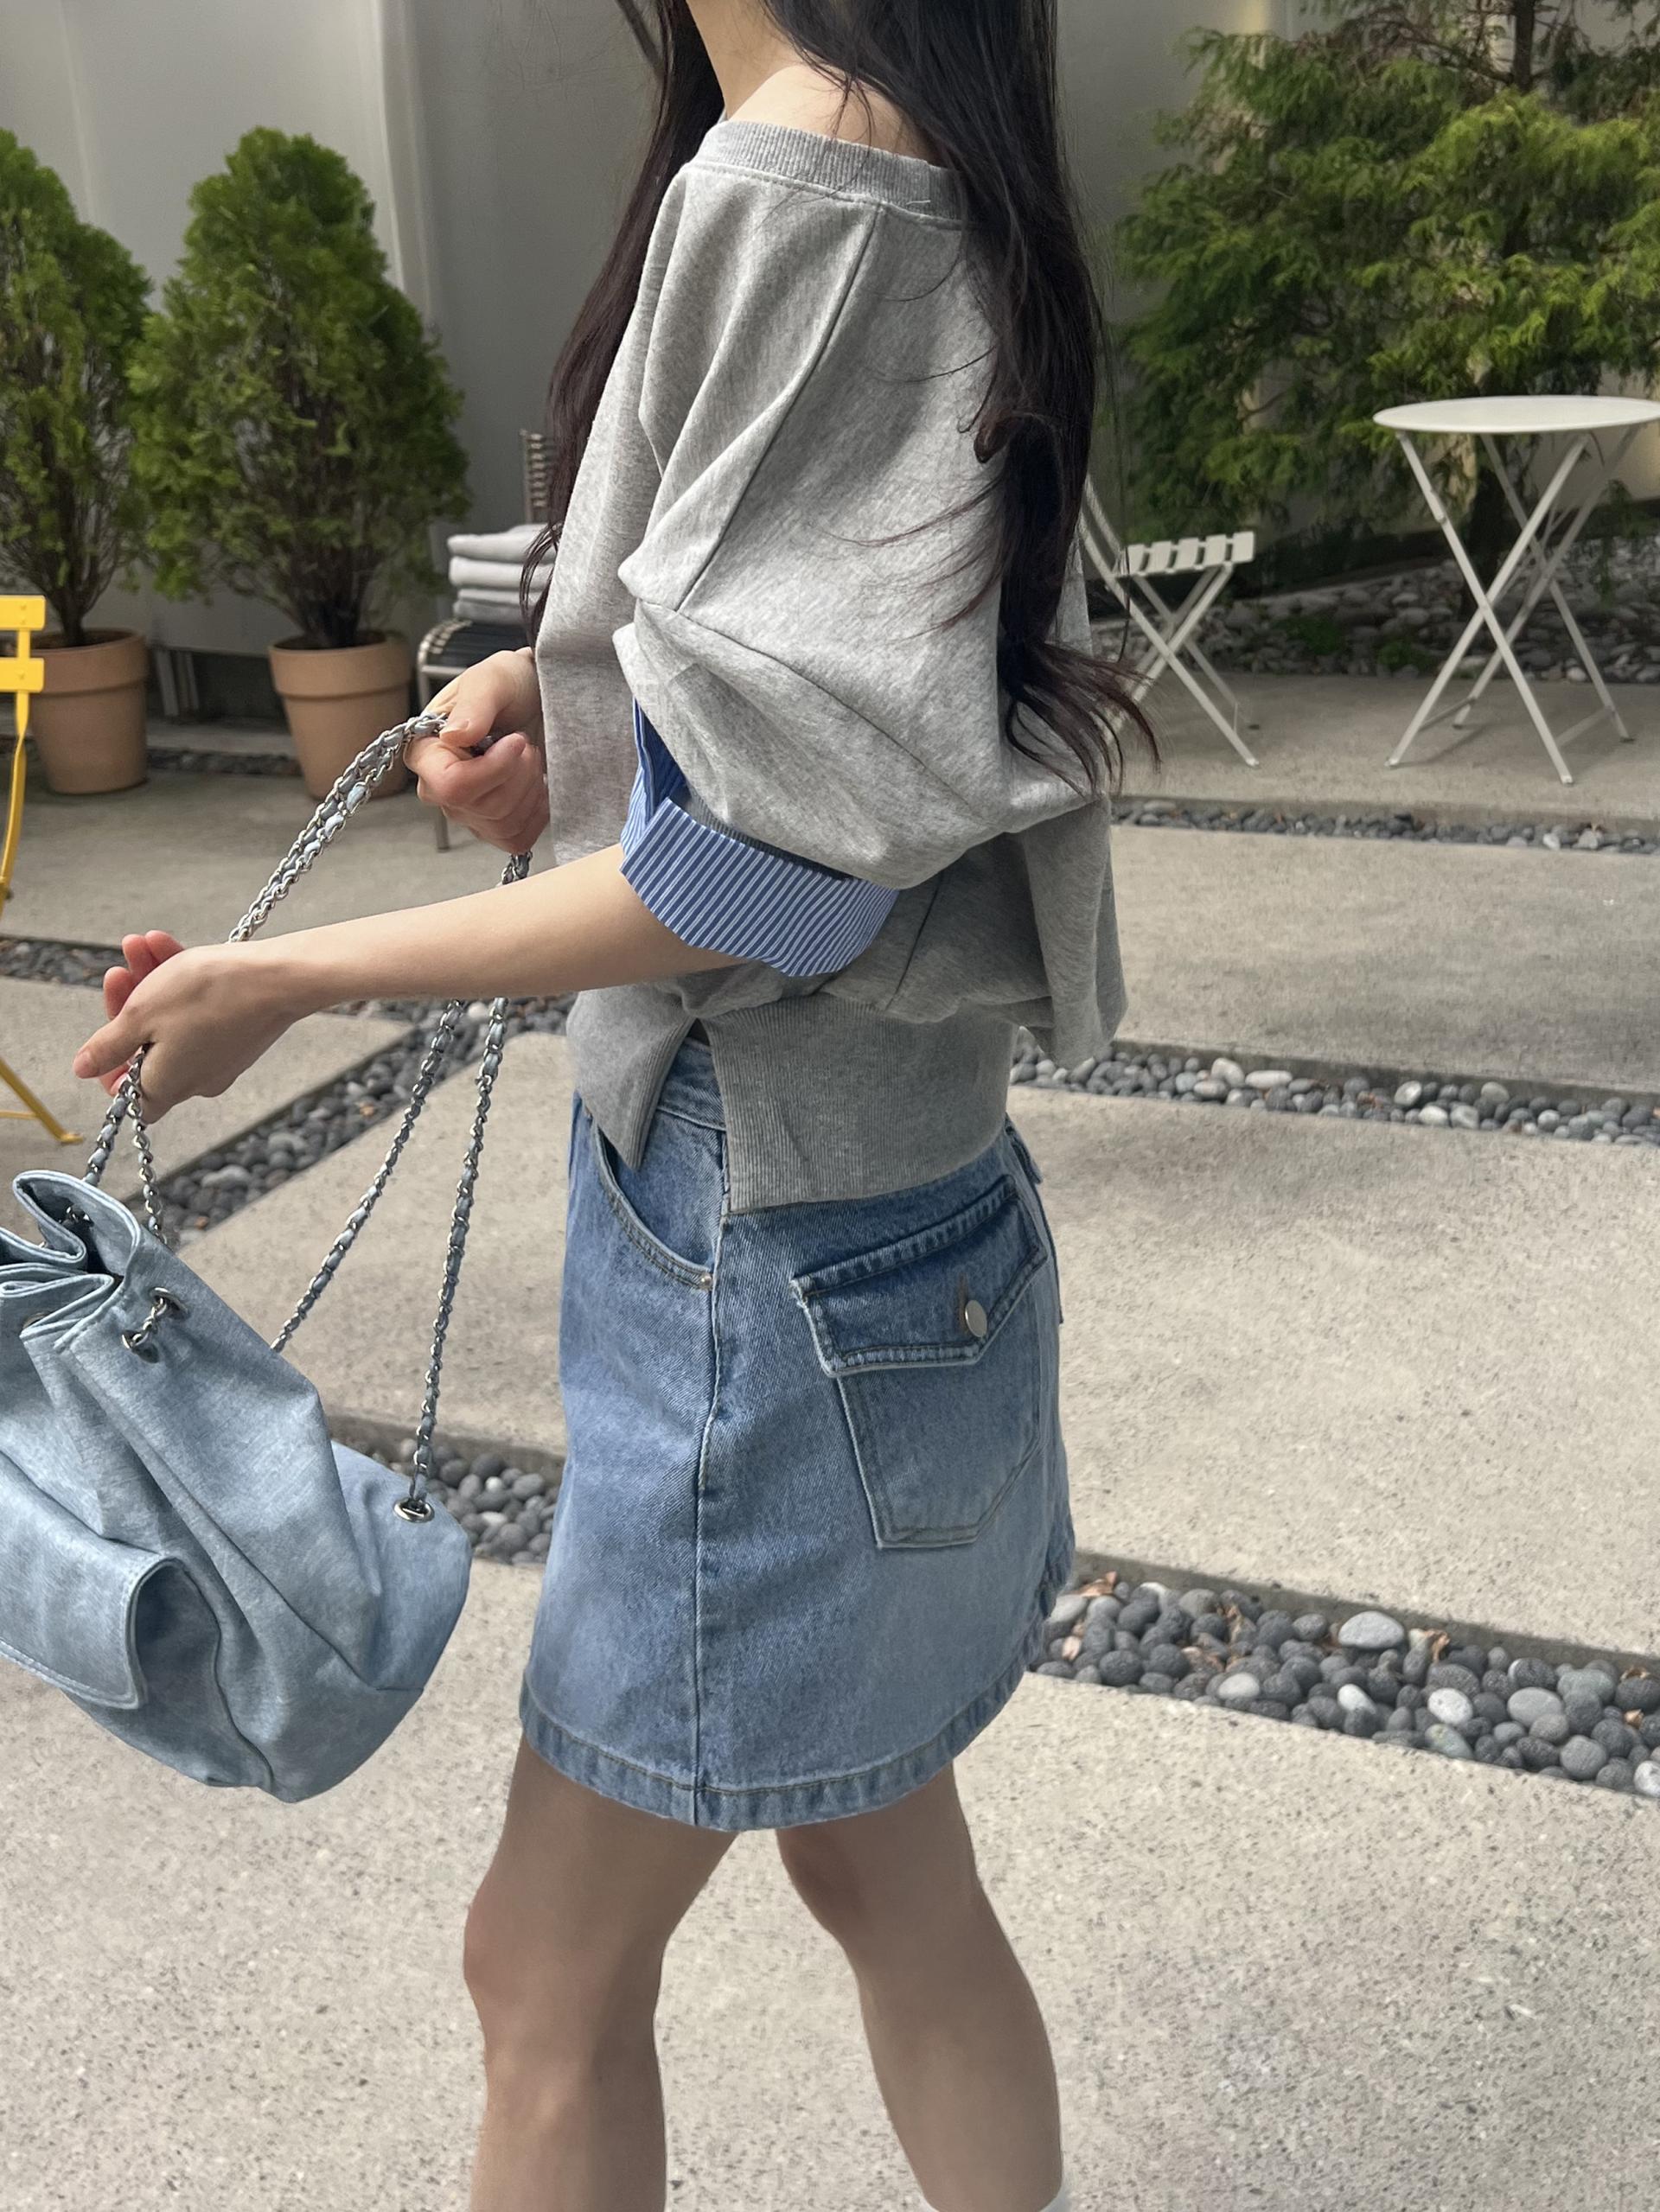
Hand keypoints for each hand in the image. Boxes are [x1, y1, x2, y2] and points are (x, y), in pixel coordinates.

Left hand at [73, 936, 302, 1119]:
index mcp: (167, 1085)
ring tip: (142, 945)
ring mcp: (220, 1056)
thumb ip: (108, 1045)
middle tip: (120, 969)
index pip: (129, 1098)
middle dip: (128, 1005)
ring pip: (172, 1023)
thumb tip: (83, 1069)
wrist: (279, 977)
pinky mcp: (239, 1032)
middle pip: (146, 1049)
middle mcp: (196, 1079)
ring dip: (151, 983)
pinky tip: (167, 946)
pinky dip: (181, 984)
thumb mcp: (141, 1015)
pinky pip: (199, 1013)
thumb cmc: (208, 995)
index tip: (105, 1035)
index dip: (110, 1069)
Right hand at [408, 650, 549, 852]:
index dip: (493, 769)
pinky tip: (537, 784)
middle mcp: (438, 788)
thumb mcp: (492, 680)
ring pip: (503, 824)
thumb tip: (454, 736)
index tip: (517, 741)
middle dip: (519, 774)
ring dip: (530, 789)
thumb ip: (473, 706)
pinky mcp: (493, 825)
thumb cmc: (508, 685)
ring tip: (529, 757)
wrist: (536, 698)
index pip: (451, 785)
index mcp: (426, 752)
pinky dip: (536, 813)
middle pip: (484, 807)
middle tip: (525, 743)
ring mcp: (466, 811)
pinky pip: (516, 839)